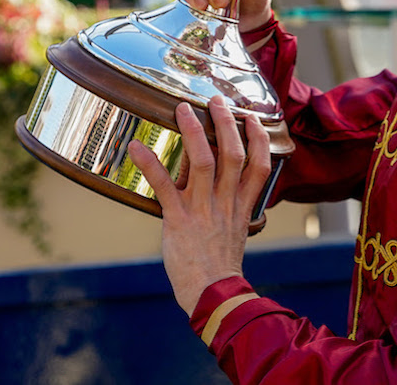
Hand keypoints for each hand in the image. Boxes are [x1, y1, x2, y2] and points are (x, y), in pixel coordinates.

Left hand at [127, 96, 272, 315]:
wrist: (212, 295)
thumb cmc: (219, 267)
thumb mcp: (234, 234)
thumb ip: (231, 210)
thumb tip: (223, 195)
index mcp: (242, 207)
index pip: (259, 166)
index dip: (259, 140)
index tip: (253, 119)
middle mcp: (225, 203)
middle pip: (233, 154)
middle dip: (227, 124)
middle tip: (216, 101)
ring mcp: (203, 209)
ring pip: (204, 161)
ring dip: (193, 132)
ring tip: (183, 109)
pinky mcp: (179, 219)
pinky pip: (164, 185)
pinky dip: (149, 163)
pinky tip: (137, 146)